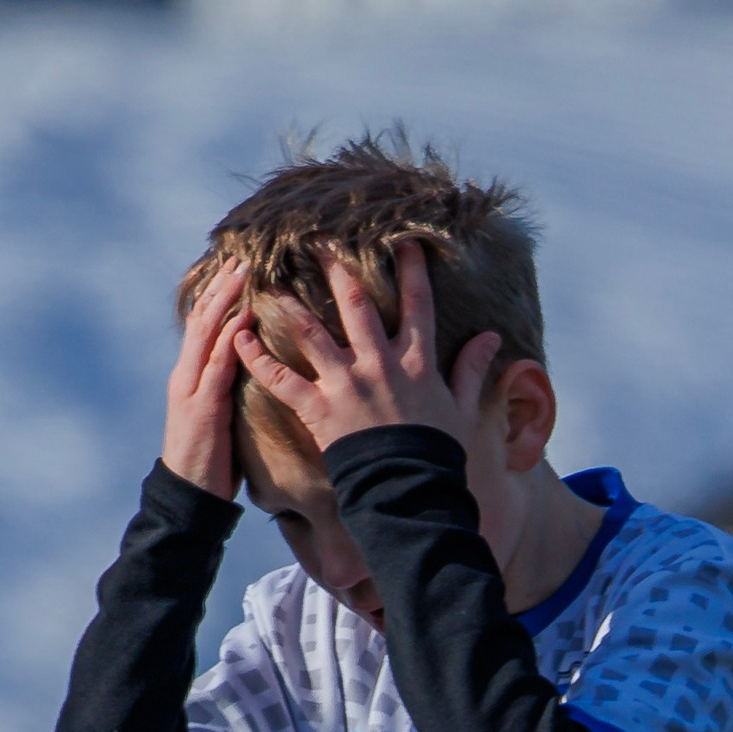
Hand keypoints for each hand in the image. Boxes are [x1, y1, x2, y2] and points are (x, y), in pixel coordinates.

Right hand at [159, 257, 248, 496]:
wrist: (188, 497)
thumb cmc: (209, 461)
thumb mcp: (218, 415)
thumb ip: (226, 387)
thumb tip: (251, 368)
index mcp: (190, 376)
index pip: (202, 324)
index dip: (217, 294)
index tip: (236, 267)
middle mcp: (186, 375)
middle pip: (202, 318)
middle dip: (221, 286)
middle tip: (242, 255)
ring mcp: (191, 389)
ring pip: (206, 333)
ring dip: (225, 300)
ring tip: (243, 272)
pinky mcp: (203, 407)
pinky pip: (217, 365)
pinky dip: (231, 338)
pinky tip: (244, 317)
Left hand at [233, 240, 503, 460]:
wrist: (409, 491)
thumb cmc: (438, 453)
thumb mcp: (463, 409)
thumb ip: (473, 370)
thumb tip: (493, 337)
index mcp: (417, 360)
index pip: (417, 302)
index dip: (411, 268)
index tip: (402, 239)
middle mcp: (380, 363)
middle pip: (356, 304)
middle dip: (338, 268)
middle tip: (318, 240)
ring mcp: (347, 385)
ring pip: (311, 334)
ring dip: (288, 305)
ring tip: (268, 280)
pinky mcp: (320, 410)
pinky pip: (282, 381)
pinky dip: (258, 360)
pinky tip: (239, 339)